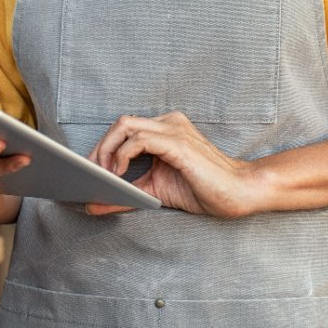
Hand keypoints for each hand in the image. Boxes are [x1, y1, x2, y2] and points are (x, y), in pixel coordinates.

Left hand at [86, 112, 261, 218]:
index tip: (88, 171)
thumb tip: (92, 204)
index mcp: (165, 130)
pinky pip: (140, 140)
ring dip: (106, 151)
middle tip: (91, 174)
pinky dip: (122, 156)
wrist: (238, 193)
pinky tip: (119, 174)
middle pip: (120, 123)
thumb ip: (126, 195)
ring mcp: (174, 130)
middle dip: (99, 148)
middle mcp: (169, 123)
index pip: (124, 128)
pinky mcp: (178, 144)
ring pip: (125, 126)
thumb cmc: (203, 189)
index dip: (102, 147)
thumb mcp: (155, 192)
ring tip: (103, 175)